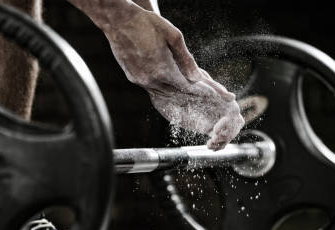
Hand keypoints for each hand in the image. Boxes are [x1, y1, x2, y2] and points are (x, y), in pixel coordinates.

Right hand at [99, 5, 243, 149]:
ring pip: (165, 96)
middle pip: (178, 95)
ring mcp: (140, 80)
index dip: (204, 92)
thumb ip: (186, 58)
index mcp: (163, 69)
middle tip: (210, 104)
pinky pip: (153, 91)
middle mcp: (151, 79)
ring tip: (194, 104)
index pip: (188, 87)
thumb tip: (197, 77)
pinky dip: (166, 95)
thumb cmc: (147, 23)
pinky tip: (173, 96)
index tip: (217, 97)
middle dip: (195, 100)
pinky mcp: (133, 78)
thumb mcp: (173, 36)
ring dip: (180, 99)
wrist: (117, 20)